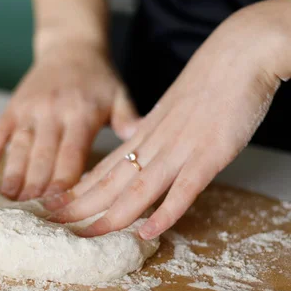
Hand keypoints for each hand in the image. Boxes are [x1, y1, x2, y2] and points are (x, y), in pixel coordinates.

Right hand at [0, 42, 139, 199]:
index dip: (63, 183)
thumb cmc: (98, 78)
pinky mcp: (14, 107)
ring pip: (19, 149)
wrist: (70, 46)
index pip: (71, 155)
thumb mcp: (119, 94)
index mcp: (81, 114)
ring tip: (7, 204)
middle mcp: (52, 112)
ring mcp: (30, 110)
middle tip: (30, 217)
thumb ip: (128, 118)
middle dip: (36, 188)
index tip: (58, 209)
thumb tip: (141, 139)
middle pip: (42, 157)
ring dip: (12, 177)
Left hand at [47, 7, 285, 238]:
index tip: (53, 206)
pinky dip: (165, 213)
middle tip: (50, 225)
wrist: (240, 54)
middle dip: (77, 207)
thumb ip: (156, 133)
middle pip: (108, 182)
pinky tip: (148, 232)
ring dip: (109, 215)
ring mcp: (179, 150)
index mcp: (143, 134)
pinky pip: (183, 190)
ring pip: (136, 189)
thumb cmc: (209, 81)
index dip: (76, 191)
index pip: (102, 169)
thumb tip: (142, 151)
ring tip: (85, 236)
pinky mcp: (208, 155)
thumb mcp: (172, 110)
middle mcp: (153, 145)